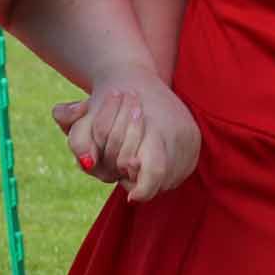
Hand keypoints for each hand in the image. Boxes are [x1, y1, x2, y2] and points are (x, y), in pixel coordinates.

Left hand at [54, 68, 198, 201]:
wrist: (132, 78)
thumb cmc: (105, 103)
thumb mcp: (85, 119)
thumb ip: (79, 141)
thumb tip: (88, 162)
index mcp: (155, 125)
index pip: (155, 172)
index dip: (142, 188)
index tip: (131, 195)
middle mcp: (179, 131)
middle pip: (162, 180)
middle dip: (141, 180)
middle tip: (126, 167)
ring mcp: (191, 136)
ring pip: (172, 178)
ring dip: (152, 179)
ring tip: (137, 159)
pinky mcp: (195, 139)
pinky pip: (182, 170)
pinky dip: (164, 172)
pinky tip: (149, 157)